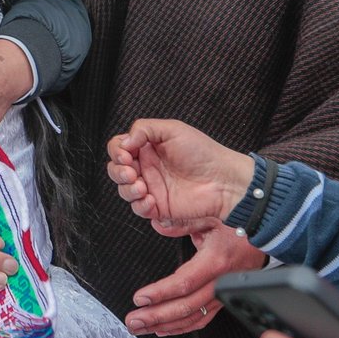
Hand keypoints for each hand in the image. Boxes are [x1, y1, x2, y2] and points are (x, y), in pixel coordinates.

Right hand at [107, 118, 254, 225]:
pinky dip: (140, 205)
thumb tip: (124, 142)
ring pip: (123, 190)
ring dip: (127, 189)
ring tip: (142, 187)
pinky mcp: (158, 207)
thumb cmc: (203, 153)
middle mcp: (146, 167)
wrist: (223, 181)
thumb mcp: (172, 129)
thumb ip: (143, 129)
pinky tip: (151, 200)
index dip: (117, 151)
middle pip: (115, 170)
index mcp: (147, 148)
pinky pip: (138, 209)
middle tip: (131, 172)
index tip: (126, 155)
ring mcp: (152, 187)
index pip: (118, 148)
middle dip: (118, 172)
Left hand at [125, 219, 264, 335]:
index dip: (161, 293)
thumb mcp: (211, 216)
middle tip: (133, 322)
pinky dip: (182, 327)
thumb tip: (159, 224)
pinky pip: (203, 318)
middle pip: (186, 307)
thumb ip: (183, 221)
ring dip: (165, 326)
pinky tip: (164, 329)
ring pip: (193, 318)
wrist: (268, 236)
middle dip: (156, 317)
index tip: (140, 299)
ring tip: (141, 328)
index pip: (184, 283)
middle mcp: (221, 283)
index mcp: (216, 262)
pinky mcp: (224, 299)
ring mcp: (224, 295)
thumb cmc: (240, 225)